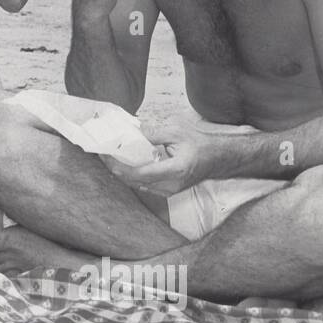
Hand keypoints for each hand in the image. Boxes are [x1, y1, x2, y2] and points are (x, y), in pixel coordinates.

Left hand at [106, 122, 220, 196]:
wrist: (219, 158)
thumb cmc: (201, 144)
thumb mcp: (178, 132)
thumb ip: (154, 133)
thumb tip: (133, 131)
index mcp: (176, 170)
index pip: (139, 173)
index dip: (119, 166)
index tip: (107, 156)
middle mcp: (171, 185)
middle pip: (134, 181)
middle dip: (116, 168)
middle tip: (103, 155)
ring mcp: (170, 191)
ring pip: (138, 185)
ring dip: (123, 173)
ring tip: (110, 158)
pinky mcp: (168, 191)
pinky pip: (145, 186)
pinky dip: (133, 176)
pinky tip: (125, 165)